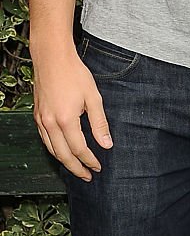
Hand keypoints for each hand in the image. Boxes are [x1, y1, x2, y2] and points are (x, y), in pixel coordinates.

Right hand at [32, 42, 112, 180]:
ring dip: (64, 162)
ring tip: (77, 167)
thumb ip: (100, 123)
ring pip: (52, 150)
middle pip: (63, 155)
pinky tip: (63, 151)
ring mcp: (41, 121)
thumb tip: (107, 144)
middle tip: (88, 176)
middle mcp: (50, 124)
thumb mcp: (94, 97)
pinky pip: (45, 140)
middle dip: (76, 168)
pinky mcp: (37, 117)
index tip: (98, 167)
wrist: (52, 59)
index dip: (90, 160)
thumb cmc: (75, 74)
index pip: (79, 149)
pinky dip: (54, 150)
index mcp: (66, 120)